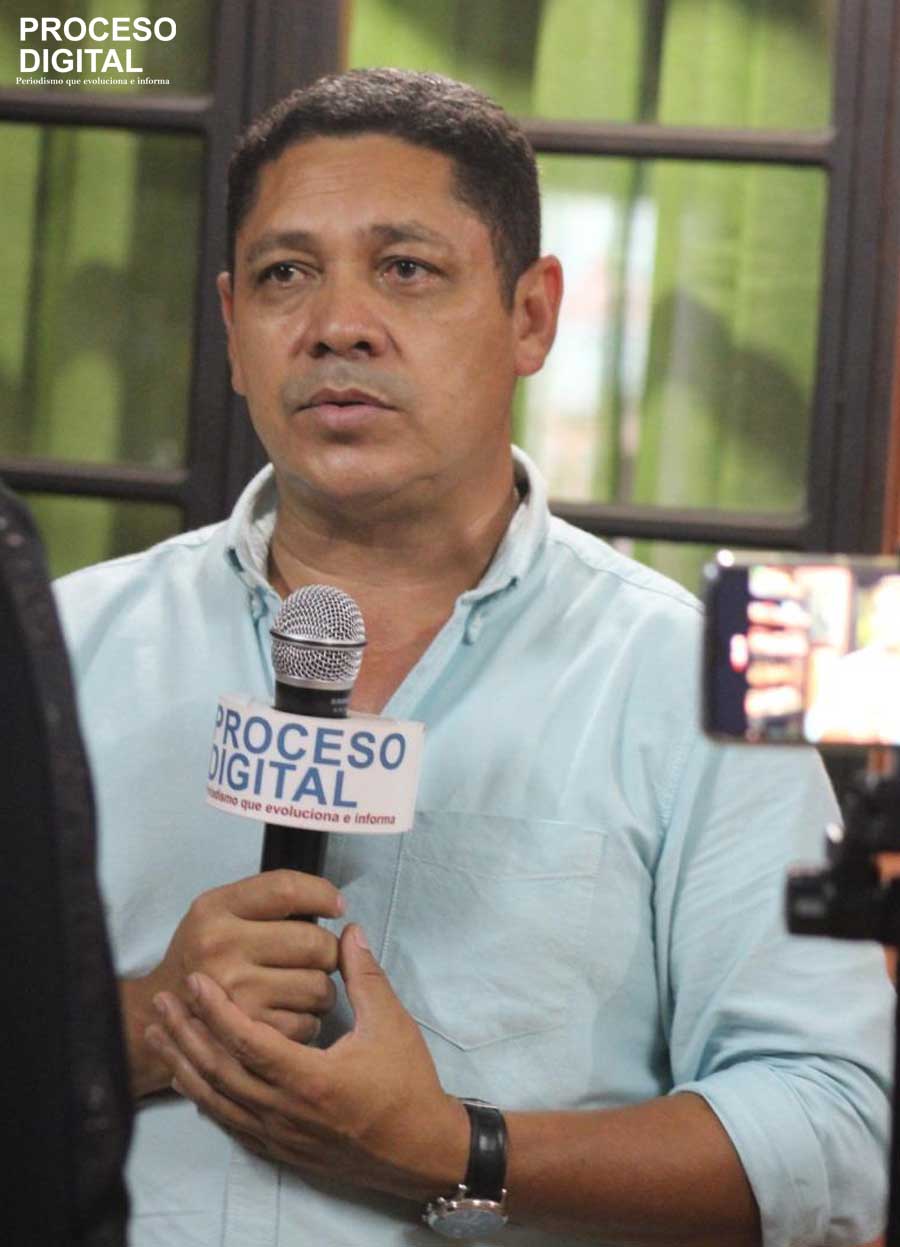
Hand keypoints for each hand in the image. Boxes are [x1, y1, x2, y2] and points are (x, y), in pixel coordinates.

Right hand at [122, 870, 342, 1096]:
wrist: (157, 1014)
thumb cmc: (202, 957)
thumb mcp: (217, 912)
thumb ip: (266, 900)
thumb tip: (333, 903)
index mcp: (214, 910)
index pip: (286, 890)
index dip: (322, 895)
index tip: (336, 905)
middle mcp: (221, 948)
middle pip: (314, 942)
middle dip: (328, 950)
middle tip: (320, 956)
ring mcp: (234, 994)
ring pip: (319, 987)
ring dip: (323, 989)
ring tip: (304, 986)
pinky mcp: (246, 1035)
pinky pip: (307, 1024)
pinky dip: (308, 1020)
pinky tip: (290, 1013)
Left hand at [145, 923, 469, 1201]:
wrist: (418, 1151)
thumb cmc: (406, 1085)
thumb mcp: (391, 1024)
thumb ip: (365, 976)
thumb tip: (349, 932)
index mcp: (310, 1077)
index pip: (247, 1040)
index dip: (215, 1009)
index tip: (194, 981)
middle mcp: (284, 1110)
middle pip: (219, 1070)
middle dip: (186, 1033)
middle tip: (162, 1001)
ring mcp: (277, 1134)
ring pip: (216, 1099)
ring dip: (184, 1063)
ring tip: (160, 1034)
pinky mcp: (278, 1148)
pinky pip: (228, 1121)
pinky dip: (202, 1097)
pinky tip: (187, 1078)